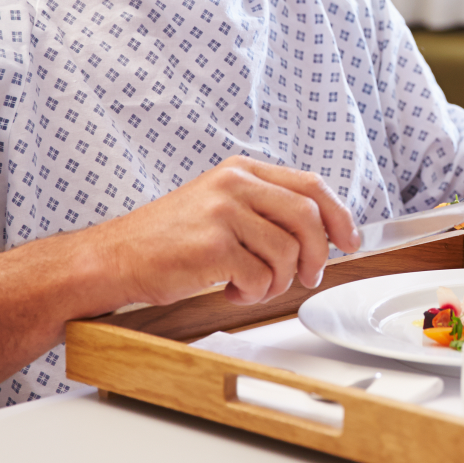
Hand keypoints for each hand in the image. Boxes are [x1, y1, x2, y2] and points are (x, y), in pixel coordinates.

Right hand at [101, 156, 358, 306]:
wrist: (114, 259)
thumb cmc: (167, 241)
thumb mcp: (219, 207)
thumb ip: (264, 211)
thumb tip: (319, 234)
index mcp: (240, 170)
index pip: (310, 185)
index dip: (338, 215)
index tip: (349, 240)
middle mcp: (234, 184)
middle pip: (308, 217)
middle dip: (317, 255)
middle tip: (307, 277)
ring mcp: (223, 212)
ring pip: (287, 252)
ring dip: (277, 281)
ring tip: (251, 285)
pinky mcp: (213, 245)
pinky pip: (261, 275)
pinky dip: (253, 292)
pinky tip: (230, 290)